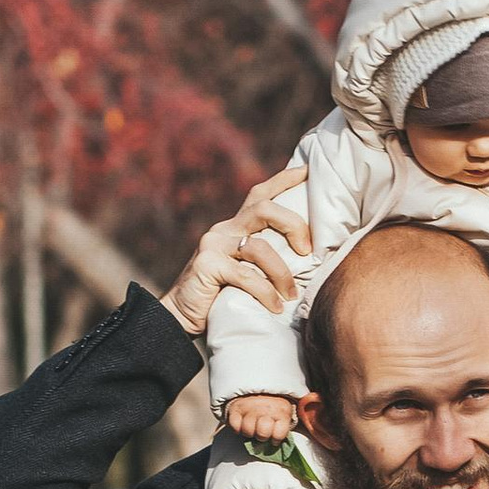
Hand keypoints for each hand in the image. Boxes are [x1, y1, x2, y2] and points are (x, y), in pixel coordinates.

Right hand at [162, 166, 307, 337]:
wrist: (180, 317)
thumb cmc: (222, 297)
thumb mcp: (247, 271)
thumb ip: (266, 257)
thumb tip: (307, 256)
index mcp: (235, 227)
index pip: (260, 194)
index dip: (284, 180)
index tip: (308, 171)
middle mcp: (223, 229)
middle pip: (264, 208)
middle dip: (293, 225)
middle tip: (308, 252)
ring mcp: (213, 245)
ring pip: (259, 246)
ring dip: (282, 272)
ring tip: (291, 294)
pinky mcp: (207, 265)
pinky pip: (246, 276)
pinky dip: (266, 292)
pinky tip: (275, 307)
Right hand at [223, 392, 311, 444]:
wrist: (256, 386)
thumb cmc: (275, 405)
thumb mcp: (290, 411)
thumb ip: (304, 419)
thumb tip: (325, 423)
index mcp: (282, 412)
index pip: (279, 435)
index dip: (276, 439)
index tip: (275, 436)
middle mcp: (266, 410)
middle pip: (262, 434)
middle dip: (263, 436)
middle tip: (262, 430)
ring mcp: (250, 409)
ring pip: (248, 431)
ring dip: (250, 432)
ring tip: (253, 426)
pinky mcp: (235, 409)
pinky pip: (234, 426)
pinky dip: (237, 427)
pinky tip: (242, 422)